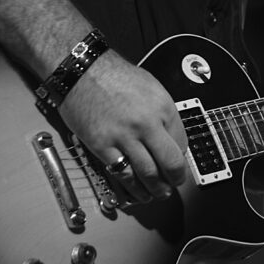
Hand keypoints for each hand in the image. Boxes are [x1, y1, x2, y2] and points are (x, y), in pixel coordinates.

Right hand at [59, 50, 186, 202]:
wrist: (81, 69)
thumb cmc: (112, 75)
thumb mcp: (150, 87)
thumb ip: (162, 113)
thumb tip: (170, 137)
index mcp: (162, 107)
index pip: (182, 143)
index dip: (181, 158)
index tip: (177, 163)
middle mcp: (147, 123)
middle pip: (171, 163)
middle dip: (175, 179)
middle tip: (174, 184)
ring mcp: (124, 136)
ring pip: (148, 174)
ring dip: (156, 189)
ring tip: (158, 193)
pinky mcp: (103, 146)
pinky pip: (122, 174)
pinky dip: (132, 189)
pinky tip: (138, 193)